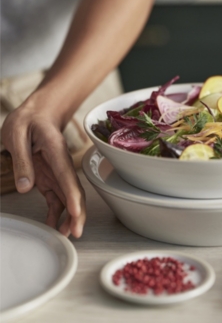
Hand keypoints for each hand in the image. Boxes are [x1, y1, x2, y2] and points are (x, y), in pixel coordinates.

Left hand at [1, 104, 85, 237]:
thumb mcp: (16, 134)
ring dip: (69, 216)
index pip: (67, 175)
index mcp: (56, 150)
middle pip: (74, 190)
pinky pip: (56, 197)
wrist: (37, 115)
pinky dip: (57, 212)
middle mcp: (61, 164)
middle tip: (74, 233)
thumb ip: (21, 160)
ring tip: (64, 235)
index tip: (76, 213)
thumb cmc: (28, 121)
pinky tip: (54, 225)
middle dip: (77, 212)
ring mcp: (57, 172)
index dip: (73, 196)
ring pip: (68, 196)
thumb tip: (25, 187)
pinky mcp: (50, 177)